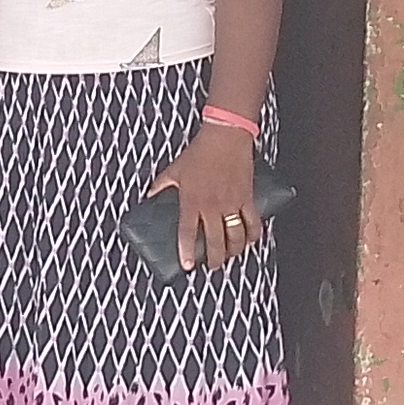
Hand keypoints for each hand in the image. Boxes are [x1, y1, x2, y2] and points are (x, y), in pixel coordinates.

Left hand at [153, 124, 264, 270]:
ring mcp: (232, 204)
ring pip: (236, 237)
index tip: (187, 266)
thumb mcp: (175, 169)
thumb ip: (162, 185)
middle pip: (215, 242)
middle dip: (215, 259)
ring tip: (230, 255)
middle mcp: (212, 206)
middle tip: (213, 265)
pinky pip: (253, 223)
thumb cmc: (200, 152)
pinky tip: (250, 241)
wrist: (226, 137)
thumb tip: (150, 195)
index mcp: (192, 200)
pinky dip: (253, 235)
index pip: (187, 232)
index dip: (186, 252)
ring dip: (234, 251)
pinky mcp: (247, 198)